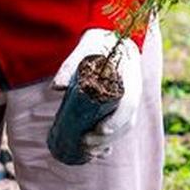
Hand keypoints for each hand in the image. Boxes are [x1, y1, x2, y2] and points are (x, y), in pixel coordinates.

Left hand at [52, 28, 141, 158]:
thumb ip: (70, 66)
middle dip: (108, 137)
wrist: (113, 37)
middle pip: (127, 121)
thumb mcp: (85, 49)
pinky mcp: (121, 106)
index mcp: (129, 76)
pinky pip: (120, 127)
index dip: (117, 120)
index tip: (100, 130)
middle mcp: (133, 91)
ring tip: (87, 150)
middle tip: (85, 143)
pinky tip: (97, 152)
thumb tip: (55, 88)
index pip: (129, 103)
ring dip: (108, 142)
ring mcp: (129, 100)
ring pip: (124, 128)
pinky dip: (109, 141)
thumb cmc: (99, 43)